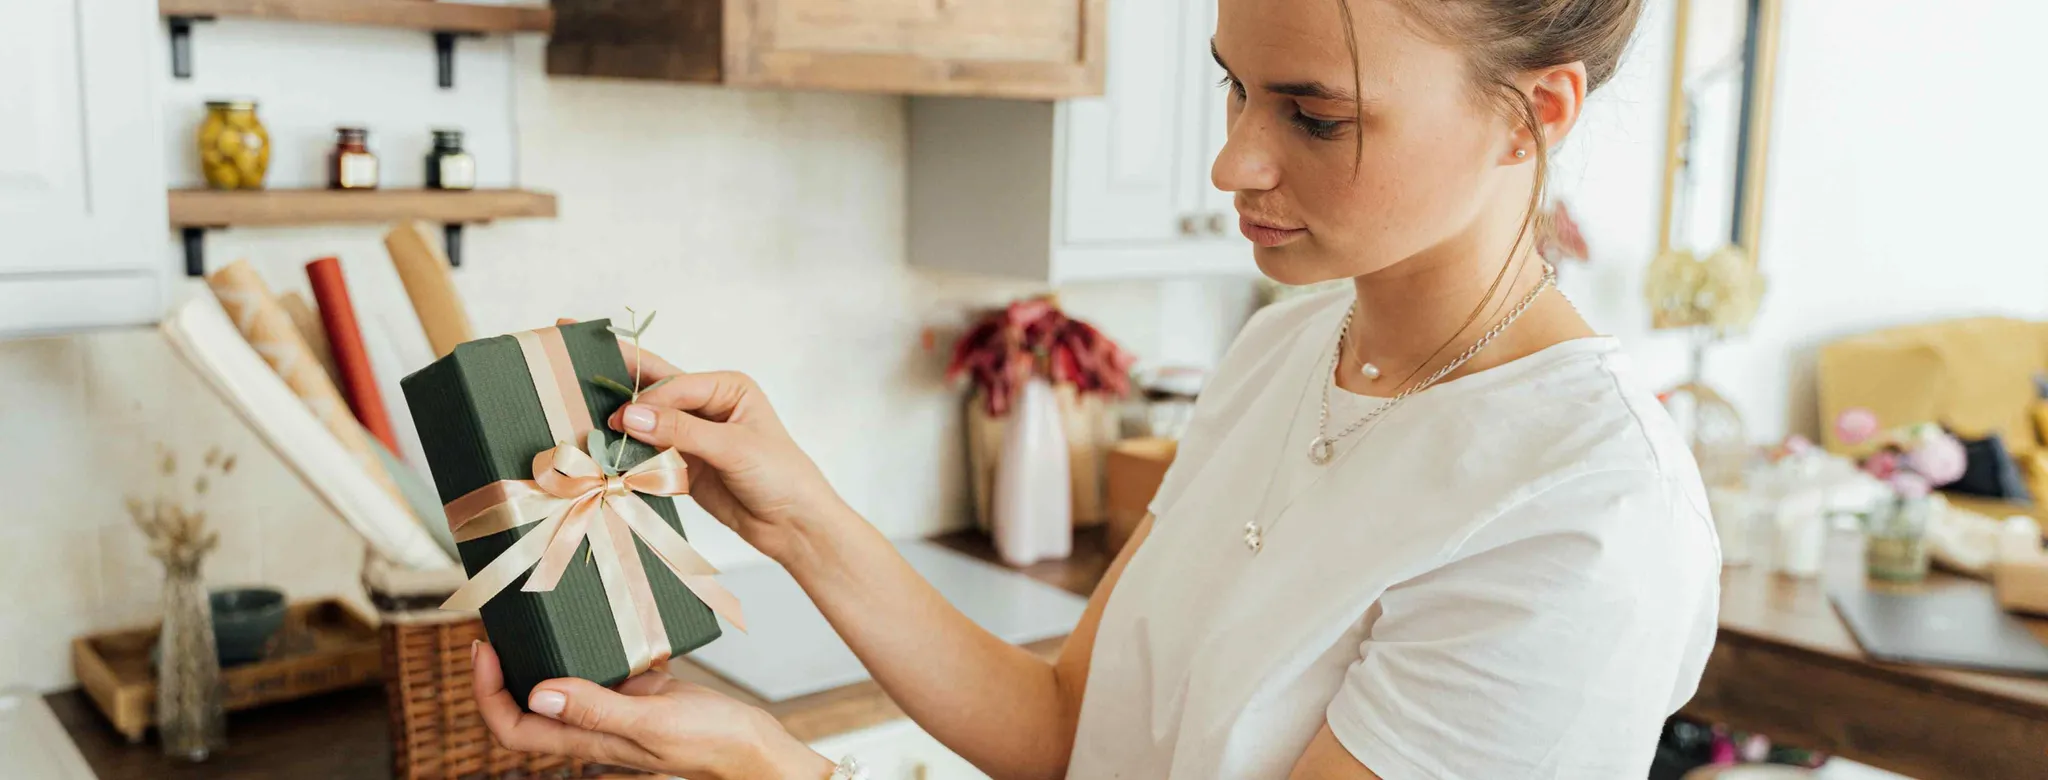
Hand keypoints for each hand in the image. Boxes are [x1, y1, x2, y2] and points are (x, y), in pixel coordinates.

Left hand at [472, 640, 831, 779]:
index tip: (485, 650)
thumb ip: (597, 709)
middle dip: (501, 671)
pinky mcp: (636, 692)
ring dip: (539, 656)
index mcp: (587, 740)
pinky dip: (585, 647)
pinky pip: (597, 670)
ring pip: (558, 685)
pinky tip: (593, 618)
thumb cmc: (711, 742)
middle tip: (495, 627)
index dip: (487, 694)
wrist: (753, 745)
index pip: (513, 728)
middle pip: (525, 707)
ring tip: (532, 615)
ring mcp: (613, 709)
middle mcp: (592, 726)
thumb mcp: (653, 722)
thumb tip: (539, 694)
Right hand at [570, 319, 855, 565]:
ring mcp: (692, 436)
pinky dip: (626, 456)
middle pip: (653, 389)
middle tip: (570, 356)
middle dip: (615, 378)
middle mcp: (707, 406)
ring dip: (616, 423)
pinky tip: (599, 450)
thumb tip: (630, 414)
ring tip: (573, 409)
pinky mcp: (683, 466)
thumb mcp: (734, 448)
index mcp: (726, 387)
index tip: (618, 418)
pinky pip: (647, 455)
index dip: (644, 399)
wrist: (794, 526)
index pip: (673, 385)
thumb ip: (682, 431)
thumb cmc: (781, 476)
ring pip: (645, 424)